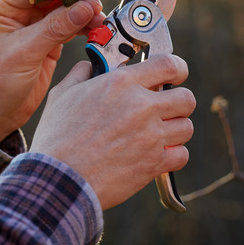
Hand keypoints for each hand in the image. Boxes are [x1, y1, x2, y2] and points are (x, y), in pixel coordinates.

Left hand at [0, 0, 103, 143]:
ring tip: (100, 20)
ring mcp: (32, 27)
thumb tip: (85, 8)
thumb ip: (55, 28)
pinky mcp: (45, 42)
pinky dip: (82, 28)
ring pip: (64, 12)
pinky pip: (68, 28)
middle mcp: (16, 13)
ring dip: (83, 14)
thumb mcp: (24, 52)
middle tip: (97, 6)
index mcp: (0, 8)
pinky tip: (95, 30)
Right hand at [30, 55, 195, 209]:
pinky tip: (155, 155)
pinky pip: (182, 155)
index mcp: (121, 84)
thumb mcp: (62, 94)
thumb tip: (91, 65)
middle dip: (178, 103)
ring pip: (186, 127)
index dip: (178, 69)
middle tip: (164, 110)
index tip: (175, 76)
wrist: (58, 179)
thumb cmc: (56, 137)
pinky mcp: (154, 163)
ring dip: (174, 130)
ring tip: (156, 135)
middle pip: (187, 98)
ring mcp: (151, 136)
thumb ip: (81, 74)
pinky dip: (172, 156)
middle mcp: (141, 106)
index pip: (170, 64)